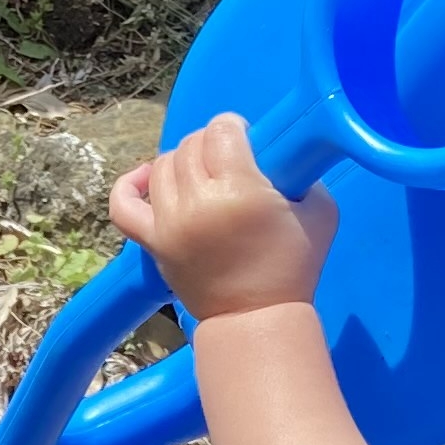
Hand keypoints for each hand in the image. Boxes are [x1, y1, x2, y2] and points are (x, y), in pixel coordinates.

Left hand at [110, 113, 337, 323]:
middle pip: (191, 145)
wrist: (256, 318)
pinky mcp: (152, 243)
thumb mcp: (321, 212)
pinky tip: (147, 178)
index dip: (233, 126)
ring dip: (182, 160)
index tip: (244, 137)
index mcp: (239, 190)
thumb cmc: (293, 268)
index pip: (221, 131)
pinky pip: (123, 204)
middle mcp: (197, 203)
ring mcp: (169, 223)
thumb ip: (305, 176)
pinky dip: (130, 185)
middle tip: (227, 157)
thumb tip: (283, 158)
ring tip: (200, 171)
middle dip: (210, 142)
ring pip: (162, 165)